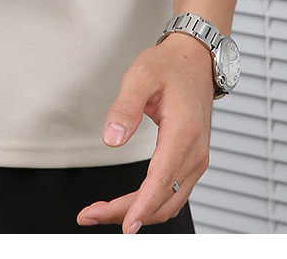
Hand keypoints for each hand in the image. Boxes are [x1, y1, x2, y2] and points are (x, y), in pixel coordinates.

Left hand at [77, 34, 214, 232]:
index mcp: (184, 133)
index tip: (124, 227)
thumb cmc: (169, 66)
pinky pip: (172, 193)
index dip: (141, 206)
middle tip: (90, 215)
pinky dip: (150, 204)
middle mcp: (195, 153)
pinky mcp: (192, 161)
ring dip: (137, 212)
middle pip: (162, 199)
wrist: (195, 60)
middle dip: (126, 213)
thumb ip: (126, 108)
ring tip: (101, 212)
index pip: (162, 181)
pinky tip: (127, 204)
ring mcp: (196, 160)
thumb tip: (112, 140)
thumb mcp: (141, 76)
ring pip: (168, 202)